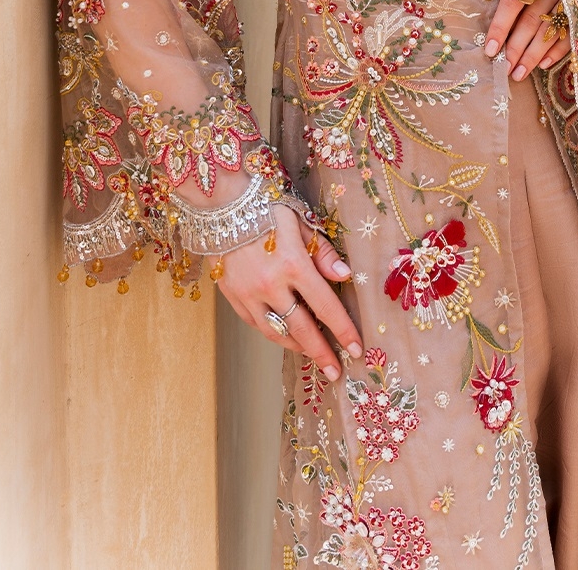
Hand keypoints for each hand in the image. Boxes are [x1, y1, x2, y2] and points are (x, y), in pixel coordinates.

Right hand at [211, 204, 362, 378]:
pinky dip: (274, 334)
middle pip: (302, 329)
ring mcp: (249, 294)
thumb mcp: (300, 221)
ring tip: (314, 356)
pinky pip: (256, 324)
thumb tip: (345, 275)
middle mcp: (271, 285)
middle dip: (322, 353)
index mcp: (294, 264)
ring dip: (297, 348)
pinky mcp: (232, 297)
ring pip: (277, 332)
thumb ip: (323, 251)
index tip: (357, 349)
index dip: (343, 330)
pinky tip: (286, 337)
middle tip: (336, 372)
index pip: (325, 306)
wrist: (221, 206)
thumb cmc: (266, 209)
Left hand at [483, 0, 570, 80]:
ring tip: (519, 73)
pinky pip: (570, 36)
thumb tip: (502, 32)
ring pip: (548, 32)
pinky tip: (543, 64)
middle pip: (530, 21)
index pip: (512, 3)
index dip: (500, 27)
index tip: (490, 50)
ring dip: (532, 56)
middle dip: (515, 48)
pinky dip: (556, 51)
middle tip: (503, 69)